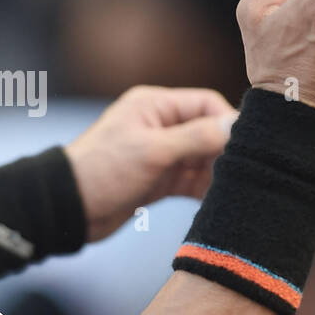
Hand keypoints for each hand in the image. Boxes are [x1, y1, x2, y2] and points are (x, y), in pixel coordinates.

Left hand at [64, 86, 237, 242]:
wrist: (67, 209)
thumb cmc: (101, 170)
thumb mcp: (152, 151)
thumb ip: (195, 138)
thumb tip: (236, 126)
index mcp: (155, 106)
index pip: (206, 104)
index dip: (228, 122)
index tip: (247, 147)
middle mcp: (160, 127)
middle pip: (208, 132)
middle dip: (226, 151)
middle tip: (246, 173)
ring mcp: (160, 155)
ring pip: (203, 160)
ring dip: (218, 174)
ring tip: (236, 190)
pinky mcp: (159, 181)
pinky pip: (192, 182)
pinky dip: (205, 190)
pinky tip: (220, 203)